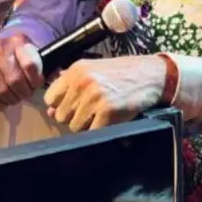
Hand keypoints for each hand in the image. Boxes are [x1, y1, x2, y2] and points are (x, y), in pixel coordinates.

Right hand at [0, 34, 42, 108]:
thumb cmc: (20, 55)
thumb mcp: (33, 52)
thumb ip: (45, 65)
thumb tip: (58, 77)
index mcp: (17, 41)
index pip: (29, 64)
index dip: (35, 80)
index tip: (36, 84)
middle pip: (14, 80)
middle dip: (24, 92)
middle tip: (26, 94)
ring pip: (1, 90)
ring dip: (12, 99)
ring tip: (16, 97)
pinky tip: (5, 102)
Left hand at [43, 55, 165, 131]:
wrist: (151, 76)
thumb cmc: (120, 73)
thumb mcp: (92, 69)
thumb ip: (69, 86)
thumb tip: (51, 110)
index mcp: (75, 71)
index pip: (50, 98)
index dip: (59, 105)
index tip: (71, 106)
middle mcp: (81, 83)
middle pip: (61, 115)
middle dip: (73, 117)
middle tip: (90, 111)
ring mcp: (94, 98)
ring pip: (75, 126)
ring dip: (87, 125)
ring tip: (101, 115)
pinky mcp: (107, 112)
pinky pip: (91, 132)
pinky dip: (100, 130)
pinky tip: (109, 120)